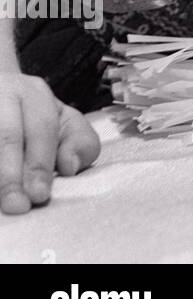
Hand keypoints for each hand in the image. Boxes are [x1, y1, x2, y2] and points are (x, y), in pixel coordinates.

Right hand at [0, 72, 100, 214]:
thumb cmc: (33, 118)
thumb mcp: (64, 123)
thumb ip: (79, 142)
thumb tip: (70, 166)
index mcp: (33, 93)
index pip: (41, 128)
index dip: (40, 164)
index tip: (39, 195)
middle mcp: (1, 94)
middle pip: (7, 135)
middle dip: (11, 176)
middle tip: (17, 205)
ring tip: (1, 203)